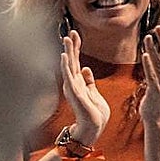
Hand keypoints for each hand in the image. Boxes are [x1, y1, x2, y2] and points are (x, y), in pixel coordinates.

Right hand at [60, 29, 109, 145]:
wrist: (93, 129)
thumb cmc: (94, 114)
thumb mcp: (94, 93)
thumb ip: (89, 81)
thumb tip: (86, 69)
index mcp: (79, 82)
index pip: (77, 60)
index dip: (76, 47)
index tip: (76, 34)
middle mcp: (73, 82)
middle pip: (72, 60)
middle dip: (72, 45)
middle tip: (71, 31)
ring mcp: (72, 87)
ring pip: (69, 65)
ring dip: (68, 51)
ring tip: (66, 39)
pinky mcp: (73, 92)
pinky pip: (68, 76)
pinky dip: (66, 65)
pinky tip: (65, 56)